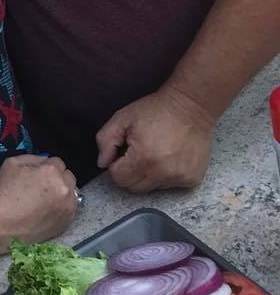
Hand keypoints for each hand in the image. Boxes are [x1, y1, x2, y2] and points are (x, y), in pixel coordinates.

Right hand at [0, 154, 77, 244]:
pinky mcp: (67, 222)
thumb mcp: (13, 163)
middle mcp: (64, 188)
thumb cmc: (5, 191)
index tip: (38, 174)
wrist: (2, 223)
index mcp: (51, 170)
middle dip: (58, 178)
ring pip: (72, 193)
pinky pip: (70, 209)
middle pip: (68, 176)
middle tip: (43, 186)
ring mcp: (68, 207)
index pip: (57, 162)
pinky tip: (49, 211)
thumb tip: (45, 160)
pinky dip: (62, 208)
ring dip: (62, 193)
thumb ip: (34, 158)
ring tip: (47, 200)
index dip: (46, 167)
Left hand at [95, 88, 215, 191]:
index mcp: (143, 158)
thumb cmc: (156, 110)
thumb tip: (103, 163)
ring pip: (152, 187)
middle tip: (138, 151)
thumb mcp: (122, 118)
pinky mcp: (192, 179)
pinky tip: (169, 156)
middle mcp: (163, 173)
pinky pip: (170, 185)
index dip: (116, 165)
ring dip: (148, 174)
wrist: (190, 107)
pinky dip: (165, 174)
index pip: (119, 179)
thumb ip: (105, 141)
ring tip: (155, 151)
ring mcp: (179, 178)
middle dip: (130, 172)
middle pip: (134, 187)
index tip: (123, 153)